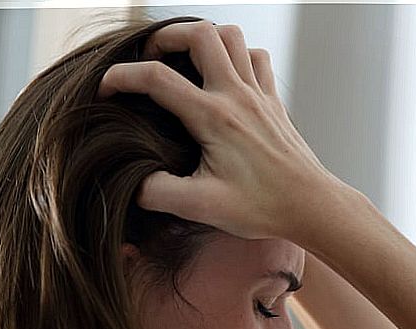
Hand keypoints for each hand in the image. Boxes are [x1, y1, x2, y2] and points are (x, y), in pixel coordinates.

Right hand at [97, 20, 336, 241]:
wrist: (310, 206)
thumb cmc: (260, 207)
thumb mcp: (201, 207)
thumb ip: (159, 193)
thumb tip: (133, 183)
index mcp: (214, 118)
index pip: (157, 79)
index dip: (122, 78)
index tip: (105, 90)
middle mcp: (236, 96)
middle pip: (200, 35)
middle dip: (167, 37)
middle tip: (150, 58)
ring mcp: (258, 94)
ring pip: (231, 37)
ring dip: (203, 38)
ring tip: (184, 58)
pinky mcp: (273, 101)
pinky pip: (256, 57)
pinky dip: (236, 54)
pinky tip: (224, 75)